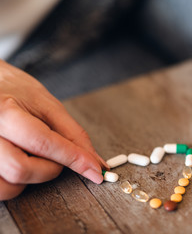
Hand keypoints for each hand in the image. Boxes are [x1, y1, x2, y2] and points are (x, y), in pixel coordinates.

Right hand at [0, 60, 108, 200]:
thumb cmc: (15, 92)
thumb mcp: (47, 105)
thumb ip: (73, 134)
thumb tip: (95, 161)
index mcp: (3, 111)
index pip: (42, 142)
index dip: (74, 159)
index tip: (95, 170)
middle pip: (20, 169)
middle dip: (50, 169)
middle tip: (57, 158)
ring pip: (7, 186)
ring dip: (31, 179)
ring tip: (33, 157)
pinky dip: (15, 184)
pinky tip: (20, 164)